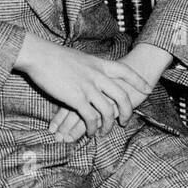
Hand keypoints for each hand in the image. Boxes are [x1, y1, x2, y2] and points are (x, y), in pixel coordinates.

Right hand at [16, 33, 148, 139]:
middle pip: (122, 95)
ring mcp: (88, 87)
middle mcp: (97, 76)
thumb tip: (93, 72)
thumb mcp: (79, 58)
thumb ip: (90, 67)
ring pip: (108, 110)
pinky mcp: (76, 98)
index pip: (125, 71)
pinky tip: (90, 132)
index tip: (148, 89)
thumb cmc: (54, 56)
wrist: (39, 55)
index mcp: (99, 64)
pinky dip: (92, 128)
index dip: (138, 80)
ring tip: (106, 131)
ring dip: (109, 124)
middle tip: (126, 121)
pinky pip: (91, 118)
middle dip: (128, 111)